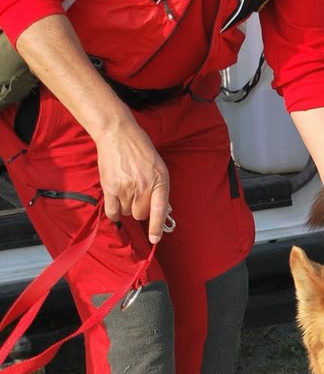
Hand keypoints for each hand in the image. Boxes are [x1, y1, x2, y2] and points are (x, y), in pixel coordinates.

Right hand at [95, 122, 170, 243]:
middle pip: (141, 214)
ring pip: (127, 213)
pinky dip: (114, 212)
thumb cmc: (139, 149)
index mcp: (159, 180)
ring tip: (126, 188)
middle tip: (137, 196)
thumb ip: (160, 188)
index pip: (159, 210)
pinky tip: (116, 201)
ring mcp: (126, 188)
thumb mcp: (158, 166)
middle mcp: (143, 186)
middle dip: (140, 209)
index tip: (155, 239)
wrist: (117, 134)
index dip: (157, 227)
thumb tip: (164, 210)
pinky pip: (112, 212)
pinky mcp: (110, 188)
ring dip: (126, 206)